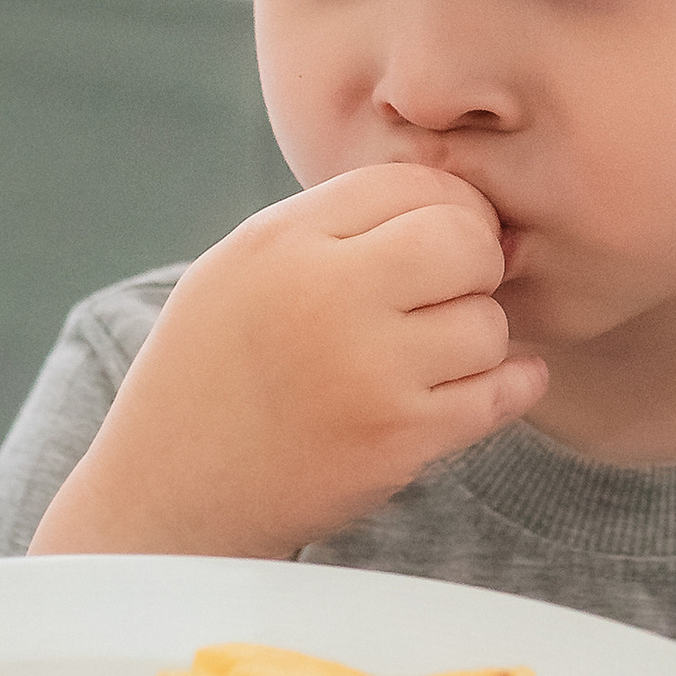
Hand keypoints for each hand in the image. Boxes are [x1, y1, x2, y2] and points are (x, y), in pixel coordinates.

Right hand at [30, 166, 547, 560]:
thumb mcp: (242, 268)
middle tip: (448, 296)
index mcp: (281, 240)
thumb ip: (336, 228)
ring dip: (475, 341)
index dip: (447, 208)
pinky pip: (497, 394)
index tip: (442, 243)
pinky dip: (505, 388)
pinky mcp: (396, 439)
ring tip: (429, 358)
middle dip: (476, 264)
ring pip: (487, 324)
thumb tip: (467, 214)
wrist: (170, 492)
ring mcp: (366, 370)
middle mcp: (325, 293)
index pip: (414, 182)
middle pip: (466, 240)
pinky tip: (486, 385)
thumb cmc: (213, 373)